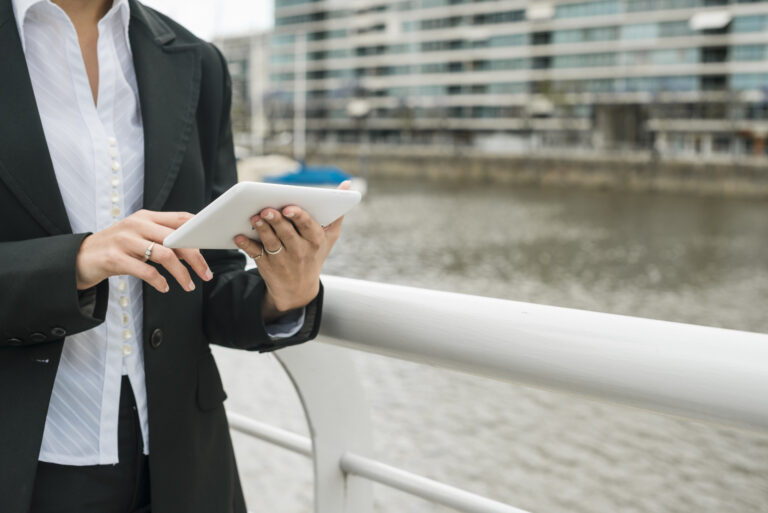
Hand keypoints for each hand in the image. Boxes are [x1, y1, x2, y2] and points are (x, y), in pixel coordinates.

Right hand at [76, 210, 212, 291]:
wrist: (79, 258)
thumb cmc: (116, 249)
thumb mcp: (139, 237)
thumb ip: (163, 239)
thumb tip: (193, 250)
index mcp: (146, 217)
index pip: (181, 218)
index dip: (199, 231)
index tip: (212, 247)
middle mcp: (137, 225)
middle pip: (177, 238)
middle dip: (197, 258)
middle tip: (206, 274)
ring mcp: (125, 240)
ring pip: (165, 255)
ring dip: (182, 273)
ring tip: (189, 285)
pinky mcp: (114, 258)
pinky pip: (146, 271)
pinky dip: (160, 281)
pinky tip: (165, 287)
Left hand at [234, 181, 349, 320]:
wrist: (299, 289)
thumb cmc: (315, 254)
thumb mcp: (330, 237)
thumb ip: (337, 211)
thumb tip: (347, 184)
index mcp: (315, 240)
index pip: (308, 226)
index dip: (298, 217)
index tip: (289, 208)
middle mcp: (299, 251)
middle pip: (286, 233)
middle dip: (276, 220)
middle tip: (266, 209)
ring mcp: (282, 260)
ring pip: (271, 242)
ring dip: (261, 229)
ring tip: (254, 217)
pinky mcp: (266, 266)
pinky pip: (255, 254)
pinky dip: (246, 245)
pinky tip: (238, 236)